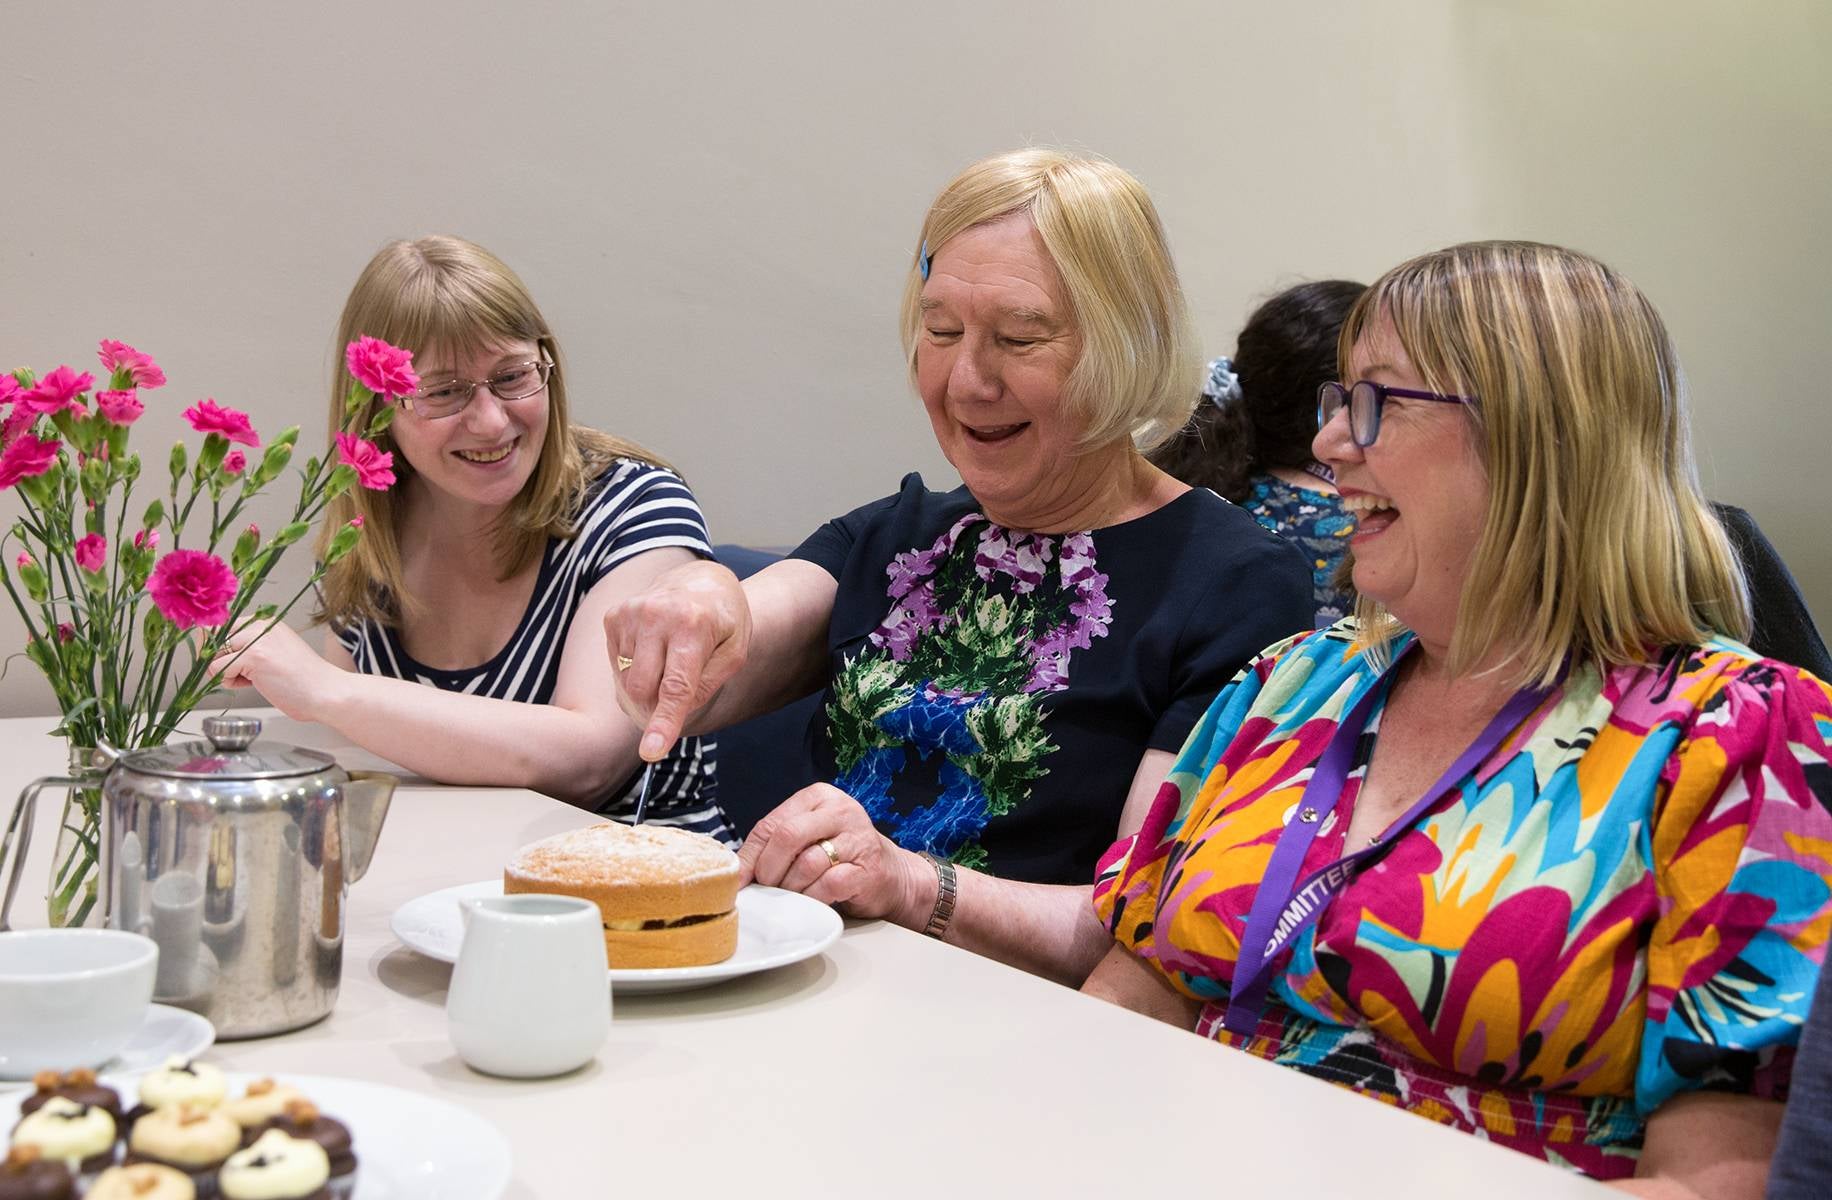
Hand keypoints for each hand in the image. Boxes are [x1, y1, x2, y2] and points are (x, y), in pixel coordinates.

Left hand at [206, 621, 342, 722]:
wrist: (327, 692)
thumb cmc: (303, 680)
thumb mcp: (271, 654)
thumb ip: (244, 647)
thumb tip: (204, 642)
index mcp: (265, 622)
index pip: (221, 627)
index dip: (221, 649)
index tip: (234, 662)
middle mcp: (259, 625)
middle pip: (214, 640)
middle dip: (222, 661)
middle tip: (247, 673)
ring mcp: (256, 639)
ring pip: (214, 655)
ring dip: (227, 672)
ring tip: (253, 678)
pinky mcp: (253, 656)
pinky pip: (219, 669)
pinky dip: (231, 682)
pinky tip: (255, 683)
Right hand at [603, 560, 750, 760]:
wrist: (701, 581)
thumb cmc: (723, 623)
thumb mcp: (735, 653)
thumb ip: (709, 684)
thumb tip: (676, 713)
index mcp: (693, 625)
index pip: (676, 686)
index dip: (664, 722)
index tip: (651, 752)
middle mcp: (656, 615)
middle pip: (643, 690)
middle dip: (657, 705)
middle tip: (679, 691)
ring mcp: (630, 613)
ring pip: (627, 680)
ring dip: (647, 685)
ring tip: (671, 660)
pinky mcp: (614, 616)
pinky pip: (617, 665)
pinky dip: (635, 669)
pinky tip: (654, 649)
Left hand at [738, 784, 933, 923]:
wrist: (891, 876)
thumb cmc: (840, 857)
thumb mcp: (808, 839)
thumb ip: (776, 845)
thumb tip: (736, 871)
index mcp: (818, 797)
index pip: (772, 823)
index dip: (750, 855)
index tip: (740, 880)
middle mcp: (840, 810)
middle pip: (788, 836)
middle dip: (769, 869)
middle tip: (766, 888)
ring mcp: (857, 838)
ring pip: (806, 863)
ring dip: (791, 888)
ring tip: (791, 895)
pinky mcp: (868, 868)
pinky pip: (828, 885)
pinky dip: (813, 898)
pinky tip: (812, 901)